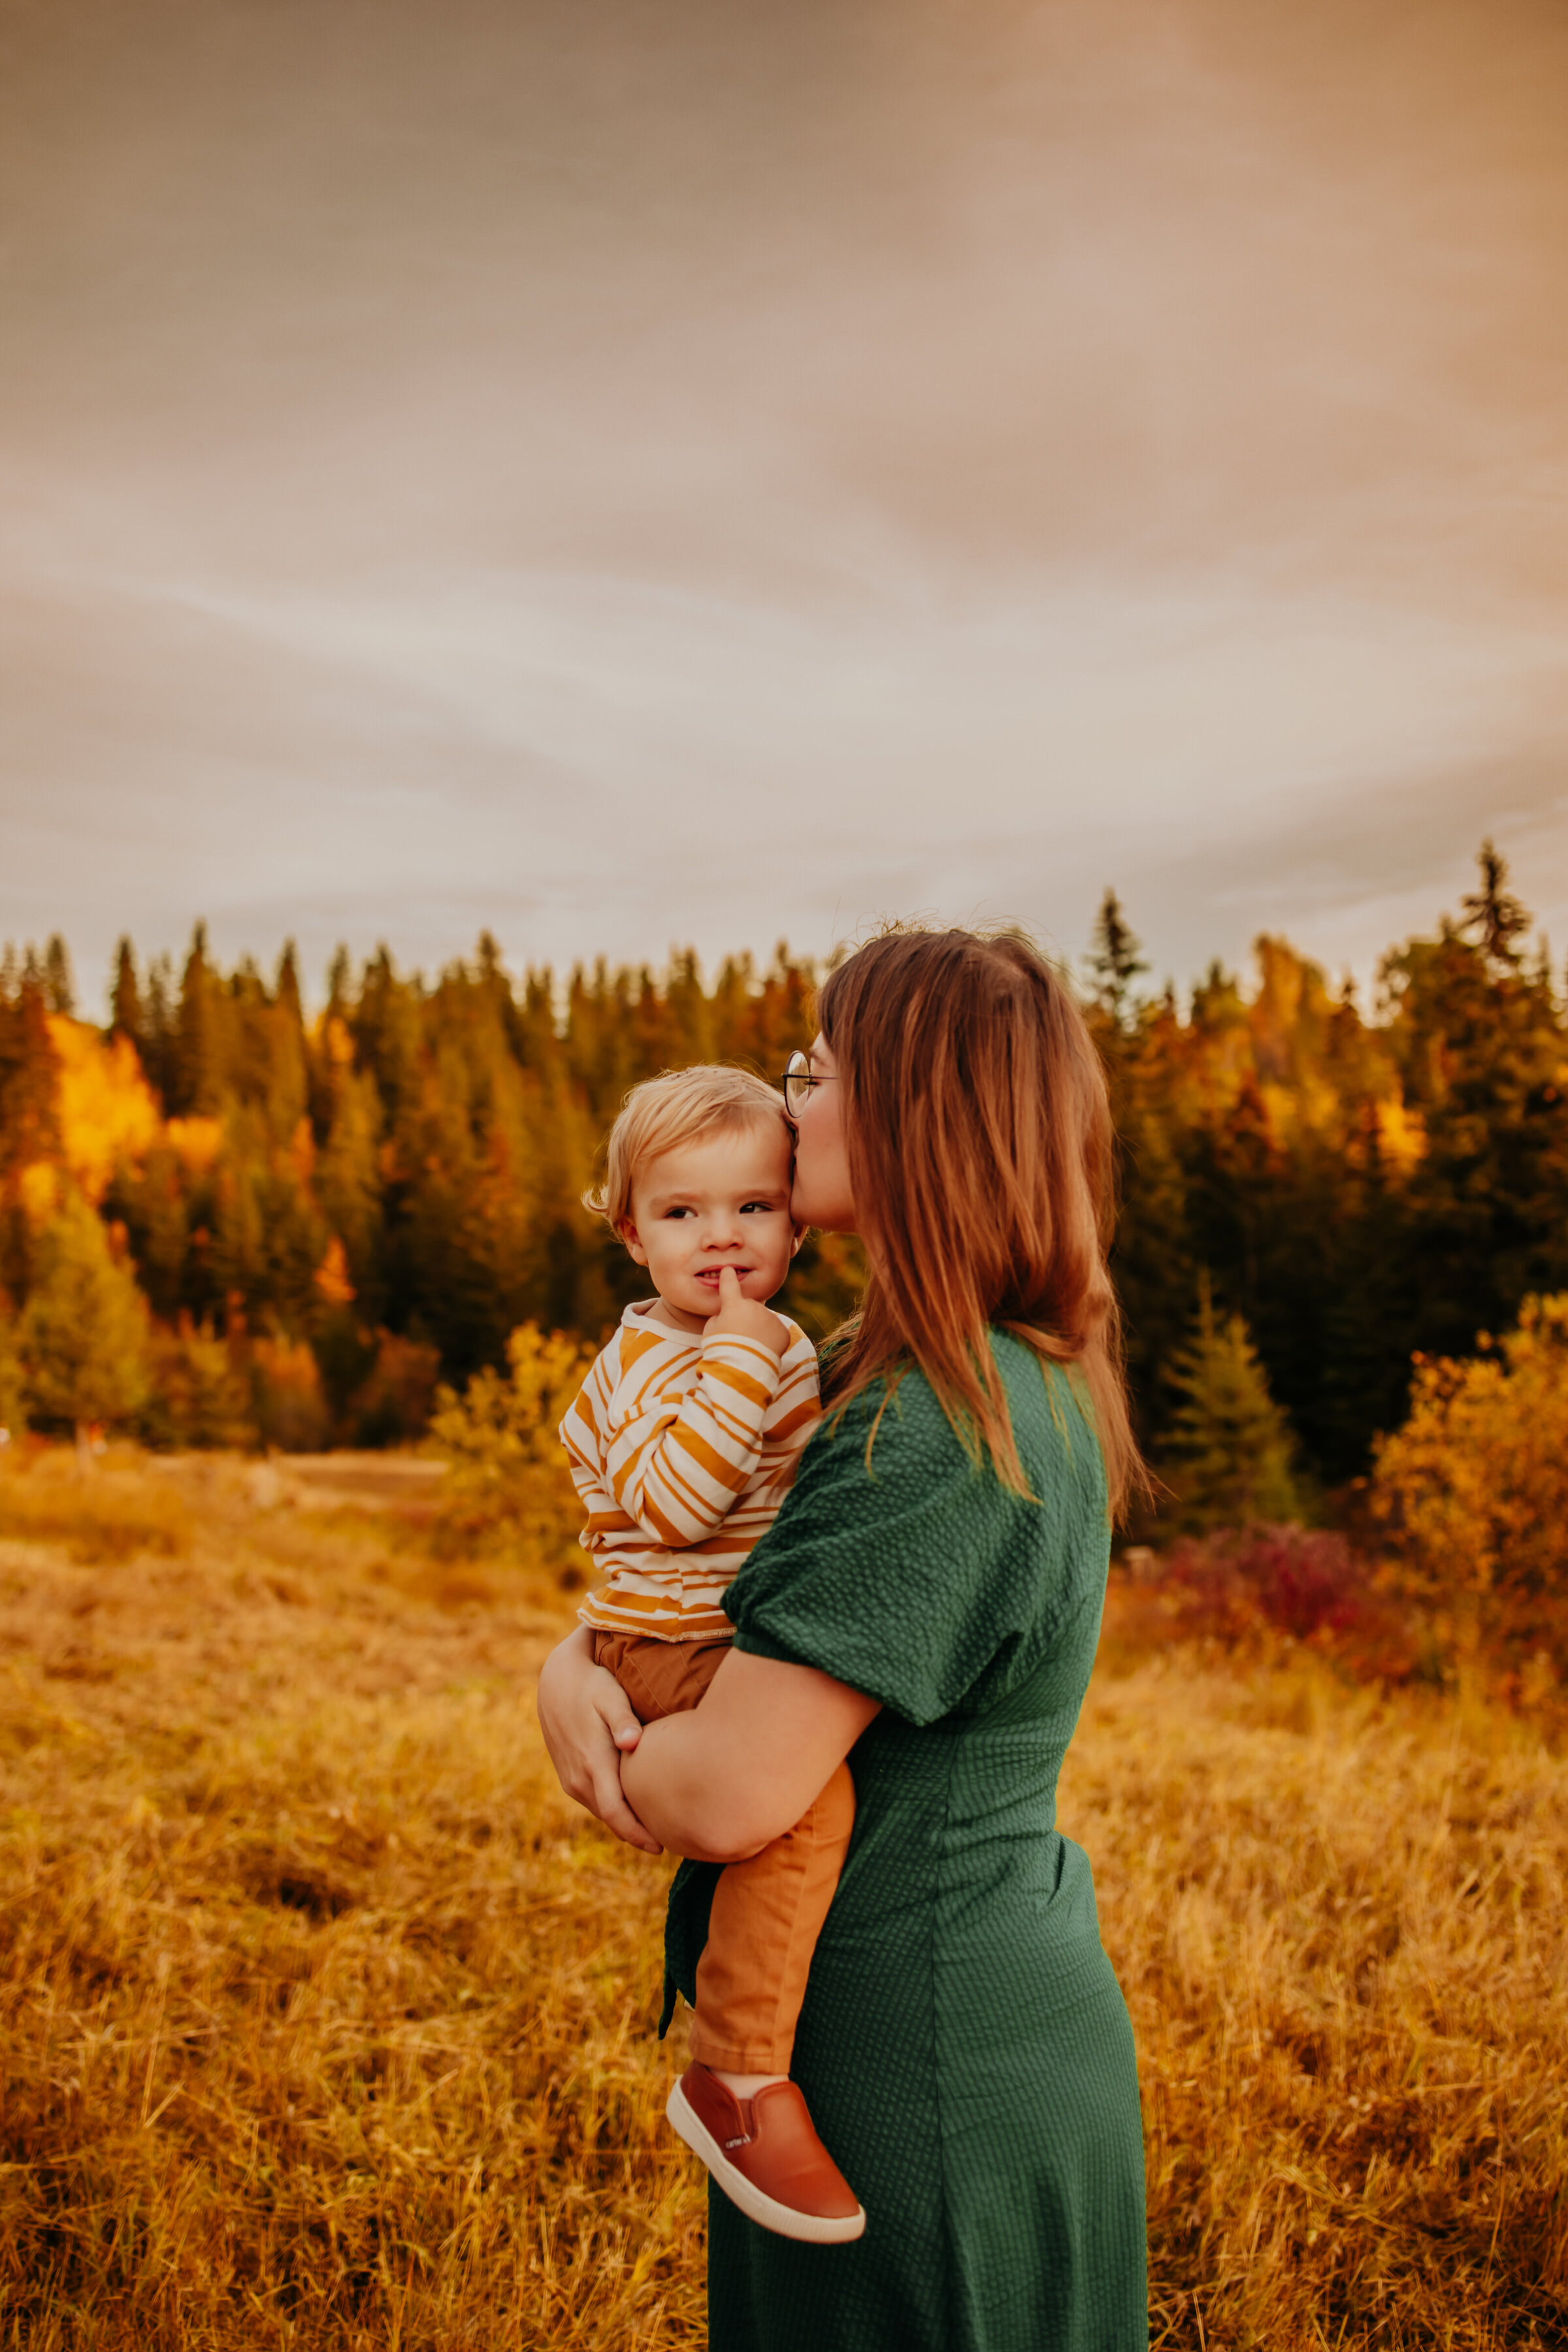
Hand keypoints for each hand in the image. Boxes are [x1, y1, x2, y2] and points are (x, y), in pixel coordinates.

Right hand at [535, 1627, 661, 1853]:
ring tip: (658, 1831)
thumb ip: (623, 1719)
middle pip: (611, 1819)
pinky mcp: (569, 1776)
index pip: (615, 1812)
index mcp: (592, 1763)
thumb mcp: (609, 1695)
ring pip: (603, 1812)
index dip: (636, 1834)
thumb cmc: (592, 1685)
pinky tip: (635, 1810)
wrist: (556, 1680)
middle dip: (638, 1834)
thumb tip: (631, 1742)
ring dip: (626, 1824)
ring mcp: (571, 1779)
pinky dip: (615, 1811)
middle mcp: (578, 1778)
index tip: (660, 1847)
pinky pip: (595, 1801)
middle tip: (673, 1842)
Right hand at [703, 1265, 787, 1356]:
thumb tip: (727, 1315)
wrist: (742, 1368)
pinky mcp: (783, 1331)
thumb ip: (720, 1318)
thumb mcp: (710, 1331)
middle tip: (738, 1337)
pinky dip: (771, 1339)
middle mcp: (755, 1306)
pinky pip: (775, 1332)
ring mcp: (770, 1318)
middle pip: (749, 1308)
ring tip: (750, 1347)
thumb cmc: (721, 1350)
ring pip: (763, 1320)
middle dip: (745, 1318)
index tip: (728, 1270)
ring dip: (759, 1329)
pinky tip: (762, 1350)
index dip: (728, 1277)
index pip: (729, 1285)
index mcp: (734, 1305)